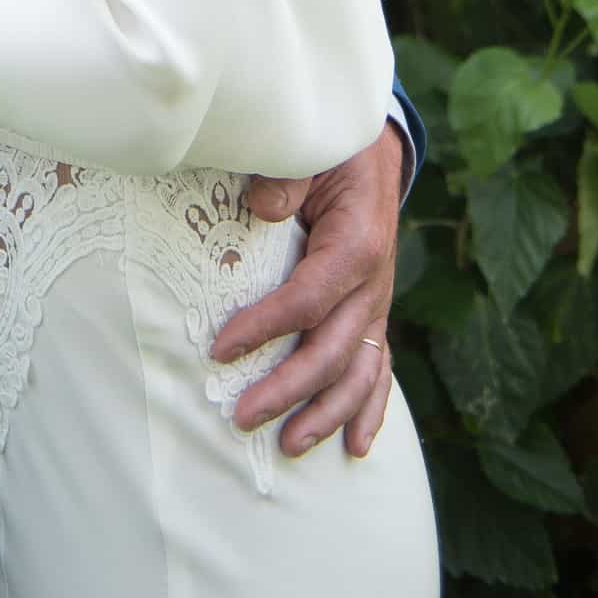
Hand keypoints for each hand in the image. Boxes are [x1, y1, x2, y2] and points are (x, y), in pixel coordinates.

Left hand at [210, 123, 402, 458]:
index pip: (307, 299)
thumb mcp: (311, 150)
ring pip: (357, 371)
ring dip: (326, 414)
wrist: (374, 150)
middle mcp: (373, 283)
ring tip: (290, 446)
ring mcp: (376, 303)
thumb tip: (263, 206)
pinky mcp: (374, 313)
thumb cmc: (331, 149)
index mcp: (357, 243)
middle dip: (287, 389)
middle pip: (331, 350)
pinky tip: (356, 448)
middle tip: (242, 415)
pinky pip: (377, 368)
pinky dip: (369, 409)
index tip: (220, 348)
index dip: (264, 327)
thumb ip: (288, 176)